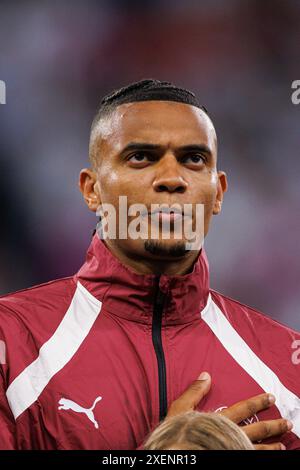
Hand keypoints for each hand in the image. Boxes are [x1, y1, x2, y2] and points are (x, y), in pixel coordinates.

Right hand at [166, 372, 292, 449]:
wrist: (176, 453)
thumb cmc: (176, 433)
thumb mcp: (180, 409)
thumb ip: (194, 392)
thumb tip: (206, 375)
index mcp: (220, 421)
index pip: (243, 409)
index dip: (257, 402)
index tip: (271, 398)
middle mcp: (230, 436)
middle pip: (257, 430)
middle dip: (273, 426)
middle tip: (287, 422)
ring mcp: (232, 450)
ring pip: (257, 449)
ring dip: (271, 446)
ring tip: (282, 445)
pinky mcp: (231, 459)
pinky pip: (250, 458)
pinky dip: (261, 457)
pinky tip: (268, 457)